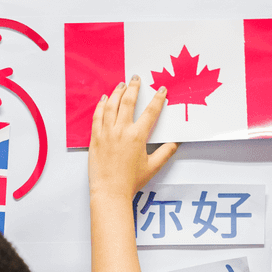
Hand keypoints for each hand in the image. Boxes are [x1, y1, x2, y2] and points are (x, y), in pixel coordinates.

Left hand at [88, 77, 177, 199]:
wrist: (110, 192)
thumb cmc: (130, 182)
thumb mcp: (153, 167)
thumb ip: (166, 152)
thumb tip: (176, 142)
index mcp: (137, 136)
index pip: (150, 112)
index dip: (157, 99)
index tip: (161, 90)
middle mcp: (121, 131)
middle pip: (128, 102)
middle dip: (134, 87)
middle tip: (136, 78)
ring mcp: (106, 133)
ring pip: (111, 105)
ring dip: (117, 92)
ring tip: (121, 85)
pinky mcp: (95, 138)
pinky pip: (97, 116)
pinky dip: (101, 105)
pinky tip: (104, 99)